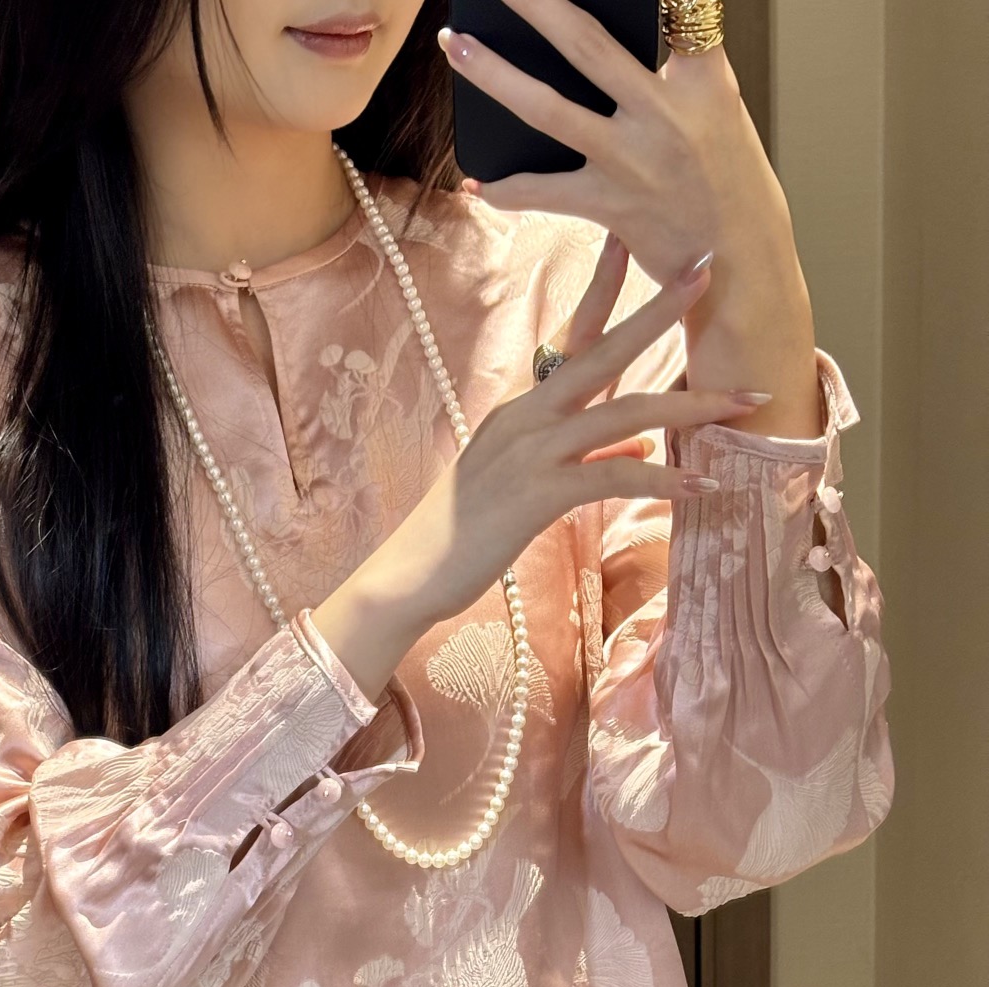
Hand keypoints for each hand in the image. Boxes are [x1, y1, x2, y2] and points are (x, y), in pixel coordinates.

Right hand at [314, 250, 764, 700]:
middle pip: (605, 351)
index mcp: (522, 407)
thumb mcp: (523, 483)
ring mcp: (532, 452)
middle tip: (707, 272)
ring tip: (746, 400)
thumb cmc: (463, 535)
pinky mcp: (538, 494)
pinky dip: (663, 480)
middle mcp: (528, 416)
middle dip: (661, 311)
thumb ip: (582, 456)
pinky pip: (614, 475)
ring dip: (692, 406)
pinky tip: (701, 485)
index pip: (570, 336)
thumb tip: (640, 445)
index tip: (630, 240)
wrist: (411, 574)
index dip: (602, 287)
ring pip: (627, 412)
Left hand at [440, 0, 821, 437]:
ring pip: (548, 108)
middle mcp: (665, 111)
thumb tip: (597, 52)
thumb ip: (673, 72)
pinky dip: (507, 190)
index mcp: (702, 76)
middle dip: (533, 4)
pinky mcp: (612, 204)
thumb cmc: (726, 182)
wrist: (742, 263)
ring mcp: (634, 159)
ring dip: (493, 74)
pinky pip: (545, 192)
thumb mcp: (718, 110)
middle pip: (586, 41)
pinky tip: (477, 182)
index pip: (675, 7)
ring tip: (455, 45)